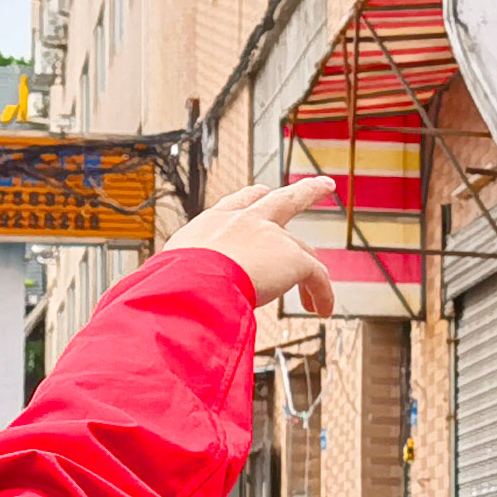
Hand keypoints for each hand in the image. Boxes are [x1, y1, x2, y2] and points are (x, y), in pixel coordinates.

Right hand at [169, 174, 339, 316]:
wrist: (190, 283)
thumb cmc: (174, 283)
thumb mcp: (175, 271)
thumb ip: (188, 276)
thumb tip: (174, 295)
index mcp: (214, 223)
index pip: (240, 202)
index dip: (255, 198)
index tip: (263, 192)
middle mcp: (245, 222)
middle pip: (283, 199)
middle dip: (308, 191)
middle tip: (323, 185)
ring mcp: (271, 237)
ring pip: (304, 246)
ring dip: (314, 270)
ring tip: (319, 294)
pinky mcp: (293, 258)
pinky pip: (317, 276)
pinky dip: (322, 294)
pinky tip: (321, 311)